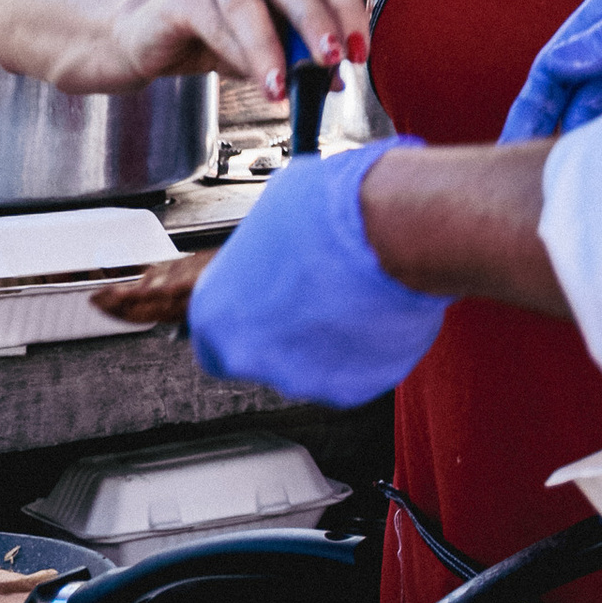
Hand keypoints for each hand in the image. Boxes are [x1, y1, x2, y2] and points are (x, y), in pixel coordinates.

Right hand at [112, 0, 370, 99]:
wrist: (152, 34)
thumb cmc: (224, 32)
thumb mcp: (275, 43)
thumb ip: (306, 53)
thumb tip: (340, 78)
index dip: (349, 11)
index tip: (361, 53)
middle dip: (317, 24)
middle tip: (334, 61)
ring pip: (250, 3)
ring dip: (272, 48)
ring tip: (285, 87)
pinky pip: (213, 22)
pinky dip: (237, 53)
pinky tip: (254, 81)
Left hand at [186, 140, 442, 405]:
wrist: (389, 235)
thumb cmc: (329, 215)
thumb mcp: (272, 212)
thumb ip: (258, 250)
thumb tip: (272, 242)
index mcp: (216, 314)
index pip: (212, 340)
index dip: (244, 318)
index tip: (265, 305)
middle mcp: (249, 355)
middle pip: (262, 354)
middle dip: (287, 329)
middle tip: (315, 293)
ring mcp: (299, 378)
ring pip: (309, 364)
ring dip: (325, 338)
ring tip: (351, 294)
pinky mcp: (348, 390)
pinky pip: (351, 372)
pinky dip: (361, 349)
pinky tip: (371, 311)